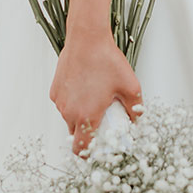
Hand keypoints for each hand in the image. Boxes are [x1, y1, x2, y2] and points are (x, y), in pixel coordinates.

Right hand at [50, 31, 142, 154]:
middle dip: (87, 132)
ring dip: (80, 116)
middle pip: (75, 134)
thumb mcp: (131, 86)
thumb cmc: (107, 61)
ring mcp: (60, 101)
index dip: (88, 154)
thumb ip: (136, 109)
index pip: (80, 149)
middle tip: (101, 120)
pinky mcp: (55, 90)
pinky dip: (73, 102)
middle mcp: (69, 112)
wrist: (87, 38)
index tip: (97, 149)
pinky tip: (86, 88)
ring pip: (69, 118)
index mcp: (86, 116)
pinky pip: (64, 103)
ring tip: (95, 99)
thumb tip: (136, 120)